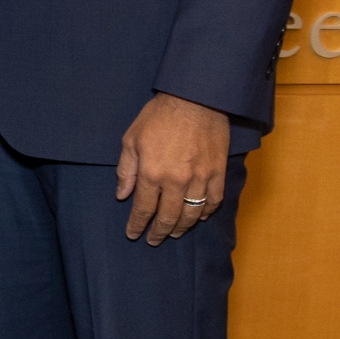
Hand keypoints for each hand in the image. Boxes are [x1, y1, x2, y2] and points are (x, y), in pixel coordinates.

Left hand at [116, 92, 228, 242]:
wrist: (195, 98)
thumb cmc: (158, 116)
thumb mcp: (131, 140)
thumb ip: (126, 171)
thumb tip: (121, 195)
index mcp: (152, 173)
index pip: (143, 209)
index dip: (137, 225)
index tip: (133, 234)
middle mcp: (176, 181)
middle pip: (168, 217)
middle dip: (159, 232)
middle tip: (153, 240)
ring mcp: (201, 178)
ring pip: (192, 214)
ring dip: (182, 227)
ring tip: (174, 233)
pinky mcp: (218, 172)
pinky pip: (214, 200)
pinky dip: (207, 213)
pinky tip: (200, 217)